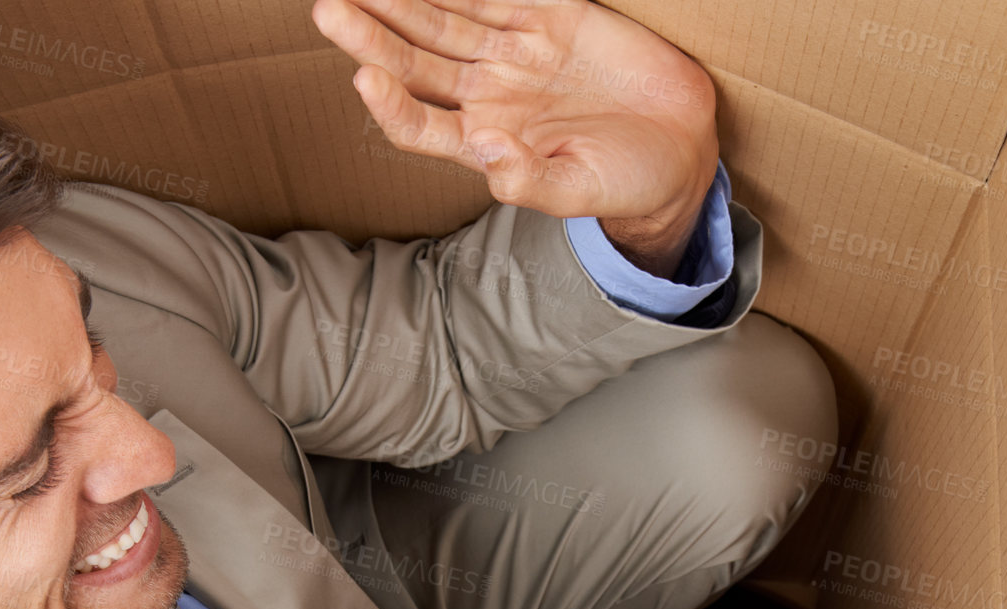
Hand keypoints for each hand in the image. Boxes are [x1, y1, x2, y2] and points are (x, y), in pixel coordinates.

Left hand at [312, 0, 720, 274]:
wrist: (678, 145)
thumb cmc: (624, 181)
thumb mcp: (581, 192)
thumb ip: (530, 181)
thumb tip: (486, 154)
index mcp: (485, 142)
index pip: (419, 124)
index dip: (388, 105)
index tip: (363, 78)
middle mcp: (488, 94)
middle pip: (414, 60)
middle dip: (369, 33)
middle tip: (327, 7)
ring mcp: (515, 52)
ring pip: (445, 19)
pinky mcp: (551, 15)